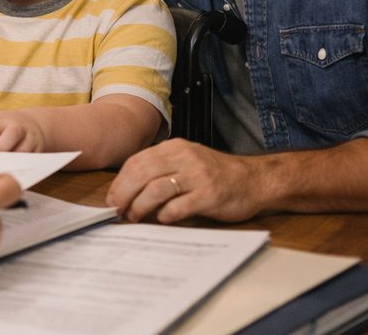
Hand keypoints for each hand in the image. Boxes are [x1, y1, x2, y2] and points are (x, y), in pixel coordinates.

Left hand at [106, 138, 263, 222]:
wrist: (255, 180)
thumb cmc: (216, 174)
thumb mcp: (187, 161)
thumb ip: (161, 170)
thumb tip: (127, 191)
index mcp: (175, 148)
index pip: (137, 162)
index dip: (120, 182)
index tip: (111, 199)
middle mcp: (184, 158)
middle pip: (141, 174)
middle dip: (123, 194)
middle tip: (117, 211)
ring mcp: (197, 176)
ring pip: (156, 190)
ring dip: (140, 206)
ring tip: (134, 217)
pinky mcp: (209, 195)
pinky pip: (178, 207)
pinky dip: (165, 215)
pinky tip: (163, 219)